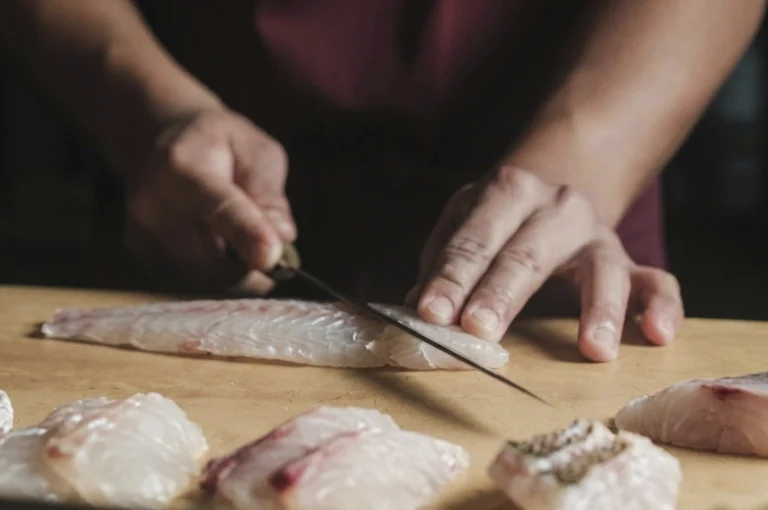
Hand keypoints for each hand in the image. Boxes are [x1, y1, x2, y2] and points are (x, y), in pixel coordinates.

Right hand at [123, 108, 295, 290]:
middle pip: (211, 258)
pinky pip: (193, 280)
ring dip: (237, 272)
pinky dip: (217, 273)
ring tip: (246, 240)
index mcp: (183, 165)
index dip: (246, 235)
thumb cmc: (220, 146)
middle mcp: (152, 202)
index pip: (218, 208)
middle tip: (277, 254)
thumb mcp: (257, 152)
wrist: (159, 143)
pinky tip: (219, 244)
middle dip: (252, 266)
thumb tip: (281, 238)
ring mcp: (141, 233)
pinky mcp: (143, 255)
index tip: (271, 259)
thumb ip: (270, 193)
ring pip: (205, 277)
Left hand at [408, 166, 683, 361]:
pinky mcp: (627, 260)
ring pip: (603, 269)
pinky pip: (655, 281)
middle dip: (501, 294)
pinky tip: (658, 335)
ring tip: (594, 349)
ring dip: (600, 309)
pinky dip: (662, 307)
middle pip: (527, 255)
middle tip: (478, 331)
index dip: (451, 278)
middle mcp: (556, 208)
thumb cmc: (499, 217)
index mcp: (507, 193)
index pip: (474, 240)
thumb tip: (418, 310)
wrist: (557, 183)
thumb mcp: (465, 222)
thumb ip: (443, 262)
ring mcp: (597, 235)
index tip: (430, 313)